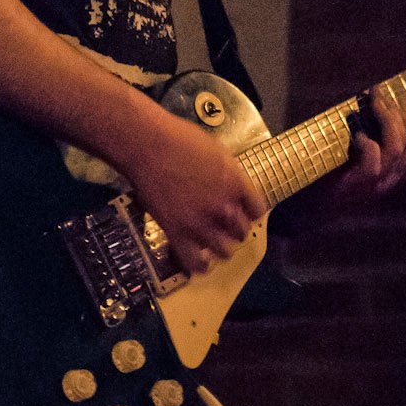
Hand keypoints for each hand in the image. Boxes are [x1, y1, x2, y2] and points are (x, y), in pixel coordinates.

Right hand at [127, 110, 267, 275]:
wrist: (147, 145)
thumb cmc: (180, 139)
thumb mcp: (217, 151)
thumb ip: (229, 174)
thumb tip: (233, 187)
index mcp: (236, 184)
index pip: (258, 210)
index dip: (250, 211)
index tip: (243, 211)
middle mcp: (223, 208)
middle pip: (242, 232)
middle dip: (236, 229)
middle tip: (224, 225)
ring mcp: (200, 223)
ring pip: (224, 251)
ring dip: (221, 247)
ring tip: (213, 242)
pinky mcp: (177, 234)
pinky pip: (195, 263)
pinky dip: (200, 265)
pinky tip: (200, 261)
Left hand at [272, 87, 405, 235]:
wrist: (297, 214)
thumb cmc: (316, 178)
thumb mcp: (345, 156)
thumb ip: (358, 137)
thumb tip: (361, 104)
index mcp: (389, 173)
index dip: (403, 116)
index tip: (384, 97)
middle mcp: (387, 181)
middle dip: (395, 112)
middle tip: (375, 95)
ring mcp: (373, 187)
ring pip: (397, 149)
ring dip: (384, 120)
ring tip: (368, 104)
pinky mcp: (355, 188)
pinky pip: (373, 163)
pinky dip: (366, 142)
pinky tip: (354, 132)